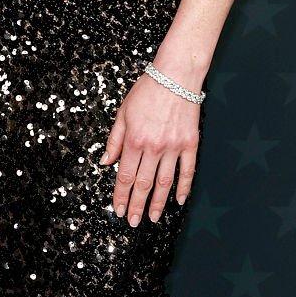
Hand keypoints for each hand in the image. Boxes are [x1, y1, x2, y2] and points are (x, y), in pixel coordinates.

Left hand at [100, 71, 199, 225]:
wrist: (176, 75)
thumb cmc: (147, 90)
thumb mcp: (122, 113)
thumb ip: (114, 140)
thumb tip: (105, 162)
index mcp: (134, 140)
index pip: (124, 176)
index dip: (120, 196)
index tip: (118, 209)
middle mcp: (153, 147)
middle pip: (142, 184)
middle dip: (136, 205)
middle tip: (133, 221)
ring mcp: (173, 147)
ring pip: (164, 182)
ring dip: (157, 203)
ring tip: (152, 217)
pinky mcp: (190, 143)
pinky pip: (188, 171)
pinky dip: (184, 187)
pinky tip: (179, 201)